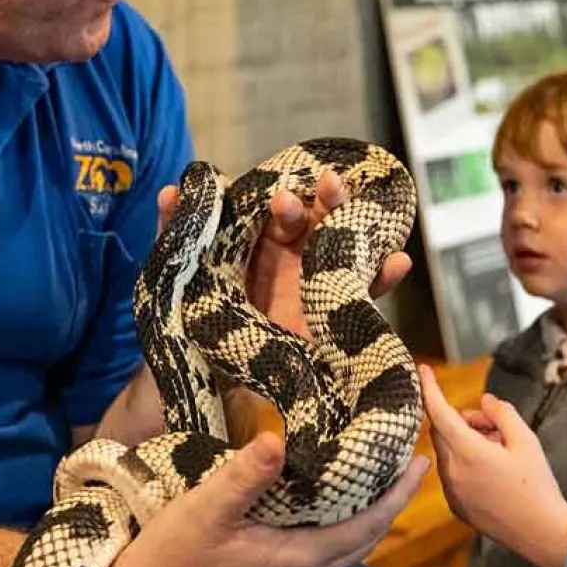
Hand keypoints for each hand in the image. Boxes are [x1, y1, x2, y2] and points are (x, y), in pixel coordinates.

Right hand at [109, 433, 429, 566]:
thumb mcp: (205, 507)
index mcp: (301, 554)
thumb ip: (244, 477)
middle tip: (410, 461)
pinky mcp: (277, 566)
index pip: (368, 523)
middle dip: (394, 499)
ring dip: (373, 510)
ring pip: (350, 542)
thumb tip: (276, 442)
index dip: (398, 494)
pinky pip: (329, 543)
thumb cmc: (175, 549)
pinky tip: (334, 497)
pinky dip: (346, 520)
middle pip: (367, 534)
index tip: (420, 460)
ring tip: (382, 475)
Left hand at [158, 171, 411, 337]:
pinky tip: (397, 262)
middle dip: (329, 200)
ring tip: (370, 214)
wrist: (209, 380)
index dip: (285, 198)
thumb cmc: (191, 320)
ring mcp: (318, 284)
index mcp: (261, 241)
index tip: (282, 196)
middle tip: (331, 186)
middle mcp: (295, 256)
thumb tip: (169, 190)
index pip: (280, 209)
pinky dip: (383, 276)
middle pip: (321, 219)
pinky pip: (364, 293)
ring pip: (347, 248)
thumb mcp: (179, 278)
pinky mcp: (334, 317)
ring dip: (362, 230)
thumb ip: (176, 236)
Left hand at [418, 364, 566, 566]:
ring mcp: (451, 492)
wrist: (542, 533)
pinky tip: (492, 472)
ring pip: (447, 453)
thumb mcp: (526, 440)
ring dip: (464, 442)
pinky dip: (464, 463)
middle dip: (463, 420)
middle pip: (443, 432)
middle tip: (494, 426)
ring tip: (499, 451)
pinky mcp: (456, 506)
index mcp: (468, 452)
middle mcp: (452, 472)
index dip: (429, 388)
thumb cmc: (537, 485)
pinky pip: (451, 474)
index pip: (439, 412)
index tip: (423, 370)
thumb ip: (502, 413)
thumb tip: (484, 401)